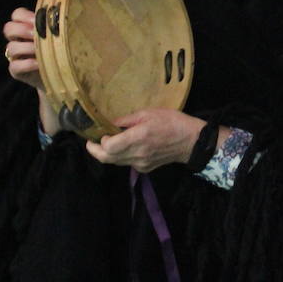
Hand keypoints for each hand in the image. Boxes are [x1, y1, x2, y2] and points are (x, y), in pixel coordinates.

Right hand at [4, 7, 61, 132]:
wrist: (62, 75)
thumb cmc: (64, 50)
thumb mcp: (63, 35)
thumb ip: (61, 25)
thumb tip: (77, 11)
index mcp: (27, 27)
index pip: (17, 15)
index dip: (24, 16)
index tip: (38, 20)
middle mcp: (19, 40)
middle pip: (8, 28)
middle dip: (22, 29)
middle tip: (37, 34)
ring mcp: (16, 56)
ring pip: (11, 47)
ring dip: (27, 47)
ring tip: (42, 50)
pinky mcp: (16, 71)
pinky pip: (14, 66)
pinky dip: (27, 64)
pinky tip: (40, 64)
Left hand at [86, 108, 213, 172]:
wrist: (191, 141)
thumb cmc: (172, 122)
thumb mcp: (149, 113)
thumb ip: (127, 120)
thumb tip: (111, 124)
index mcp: (138, 137)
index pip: (108, 147)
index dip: (100, 141)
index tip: (101, 133)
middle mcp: (136, 153)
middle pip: (106, 159)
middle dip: (95, 151)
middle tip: (91, 143)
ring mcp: (140, 163)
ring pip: (115, 162)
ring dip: (107, 154)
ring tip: (107, 143)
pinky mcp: (144, 168)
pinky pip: (127, 163)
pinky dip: (122, 156)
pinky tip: (127, 148)